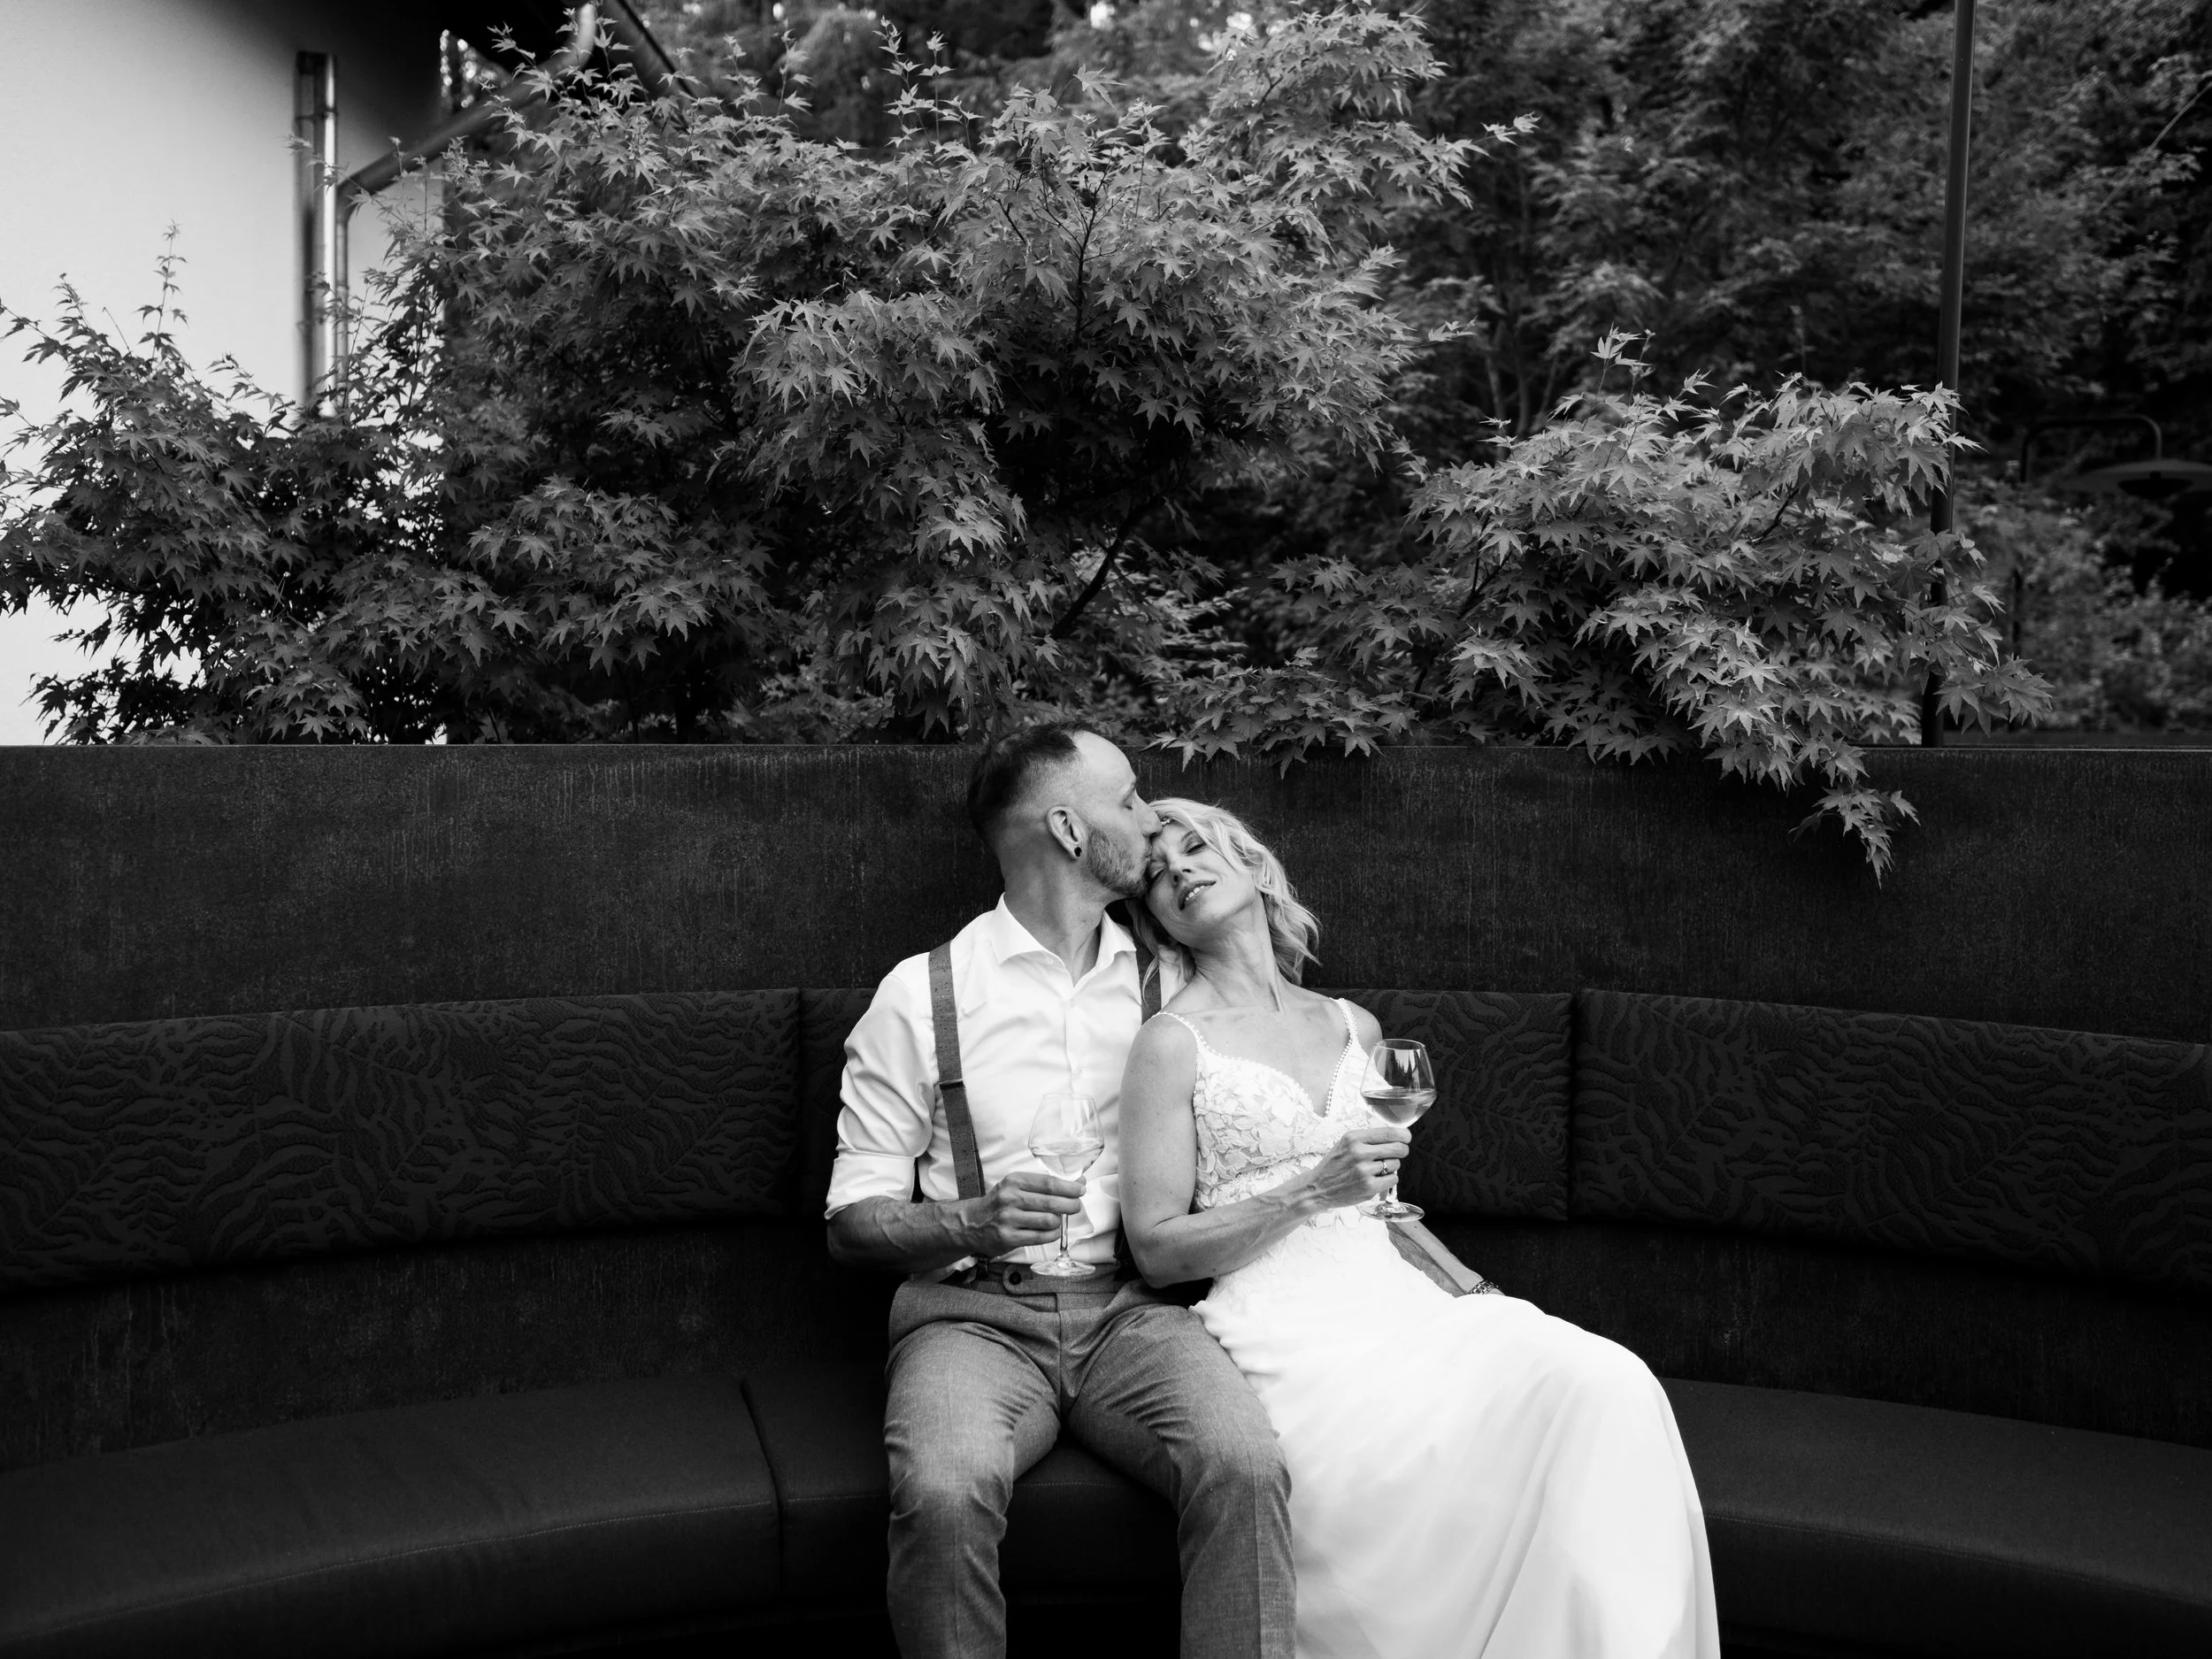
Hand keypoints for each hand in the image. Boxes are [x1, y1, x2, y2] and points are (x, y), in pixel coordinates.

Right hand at [964, 1170, 1084, 1257]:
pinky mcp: (1009, 1238)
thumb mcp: (1016, 1186)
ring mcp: (1009, 1219)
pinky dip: (1052, 1234)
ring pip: (1049, 1221)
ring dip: (1059, 1221)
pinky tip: (1051, 1231)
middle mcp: (1010, 1198)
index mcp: (1014, 1181)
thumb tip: (1078, 1182)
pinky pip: (1041, 1237)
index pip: (1048, 1183)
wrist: (972, 1223)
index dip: (1069, 1187)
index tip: (1081, 1189)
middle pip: (1051, 1202)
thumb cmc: (1000, 1203)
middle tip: (1075, 1206)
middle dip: (1070, 1205)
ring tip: (1057, 1219)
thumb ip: (1044, 1185)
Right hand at [1301, 1126, 1410, 1211]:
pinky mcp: (1368, 1187)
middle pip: (1398, 1148)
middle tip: (1398, 1153)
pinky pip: (1393, 1179)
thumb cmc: (1334, 1165)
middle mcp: (1359, 1152)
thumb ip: (1367, 1139)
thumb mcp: (1345, 1144)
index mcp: (1354, 1138)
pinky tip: (1376, 1179)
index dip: (1403, 1135)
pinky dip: (1388, 1179)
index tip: (1406, 1137)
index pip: (1389, 1132)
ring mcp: (1364, 1171)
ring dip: (1391, 1167)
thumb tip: (1395, 1136)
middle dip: (1402, 1150)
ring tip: (1377, 1169)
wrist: (1318, 1188)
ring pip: (1396, 1164)